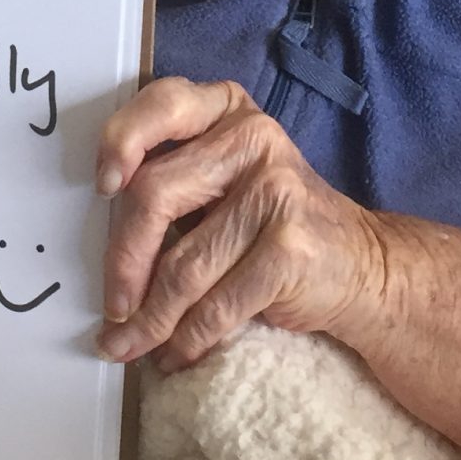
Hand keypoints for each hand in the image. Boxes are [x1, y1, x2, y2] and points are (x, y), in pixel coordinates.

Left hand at [96, 77, 379, 373]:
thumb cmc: (275, 223)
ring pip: (182, 266)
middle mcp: (254, 138)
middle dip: (122, 262)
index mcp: (228, 110)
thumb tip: (97, 235)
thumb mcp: (228, 177)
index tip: (101, 188)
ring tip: (129, 345)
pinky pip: (215, 306)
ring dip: (149, 321)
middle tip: (112, 308)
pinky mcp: (289, 250)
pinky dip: (186, 340)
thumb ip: (173, 177)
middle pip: (155, 196)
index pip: (163, 105)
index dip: (122, 142)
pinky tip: (174, 354)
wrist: (363, 265)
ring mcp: (277, 191)